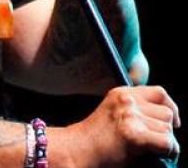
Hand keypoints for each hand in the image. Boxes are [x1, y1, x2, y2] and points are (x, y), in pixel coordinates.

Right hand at [60, 86, 180, 166]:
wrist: (76, 151)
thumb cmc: (95, 140)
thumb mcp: (114, 114)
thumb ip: (135, 110)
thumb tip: (169, 120)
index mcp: (121, 94)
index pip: (159, 93)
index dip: (170, 108)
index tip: (172, 121)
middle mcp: (127, 101)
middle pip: (166, 113)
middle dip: (166, 130)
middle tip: (156, 143)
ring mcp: (130, 117)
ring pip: (168, 129)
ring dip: (166, 142)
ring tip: (152, 151)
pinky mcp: (135, 136)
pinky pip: (166, 142)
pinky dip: (167, 151)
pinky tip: (157, 155)